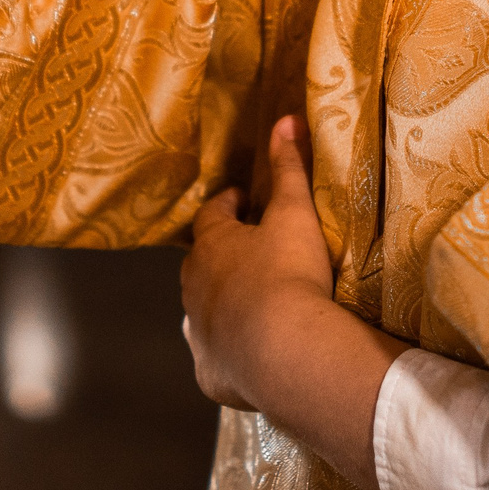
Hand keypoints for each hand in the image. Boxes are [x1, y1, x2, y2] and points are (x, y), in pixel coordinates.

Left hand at [181, 116, 402, 489]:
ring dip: (217, 303)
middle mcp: (194, 287)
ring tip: (243, 302)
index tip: (243, 201)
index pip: (212, 214)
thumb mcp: (294, 214)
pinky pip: (213, 357)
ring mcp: (198, 331)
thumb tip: (286, 119)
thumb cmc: (288, 274)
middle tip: (245, 251)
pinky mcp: (209, 371)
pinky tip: (241, 354)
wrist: (282, 351)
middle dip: (218, 254)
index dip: (228, 205)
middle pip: (199, 262)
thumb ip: (289, 168)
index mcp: (212, 245)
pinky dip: (224, 351)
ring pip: (199, 310)